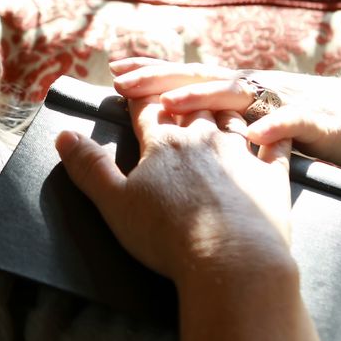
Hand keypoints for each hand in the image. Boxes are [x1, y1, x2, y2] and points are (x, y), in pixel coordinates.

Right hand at [55, 97, 317, 340]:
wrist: (231, 260)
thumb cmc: (167, 235)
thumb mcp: (114, 202)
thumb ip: (89, 167)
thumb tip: (63, 135)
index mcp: (164, 144)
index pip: (147, 108)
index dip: (136, 94)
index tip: (127, 82)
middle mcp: (204, 138)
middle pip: (189, 103)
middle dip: (177, 89)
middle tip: (170, 80)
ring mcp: (241, 154)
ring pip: (231, 114)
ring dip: (221, 103)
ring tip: (216, 97)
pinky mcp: (271, 177)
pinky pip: (277, 144)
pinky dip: (274, 131)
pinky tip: (272, 128)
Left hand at [109, 57, 340, 258]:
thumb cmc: (312, 127)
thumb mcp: (263, 120)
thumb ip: (228, 119)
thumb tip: (178, 122)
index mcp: (244, 91)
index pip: (191, 78)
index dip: (155, 74)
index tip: (116, 72)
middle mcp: (260, 90)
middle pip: (204, 78)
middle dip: (162, 78)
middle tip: (122, 79)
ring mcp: (289, 102)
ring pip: (242, 96)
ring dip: (205, 98)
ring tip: (171, 105)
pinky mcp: (321, 123)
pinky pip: (296, 123)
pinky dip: (276, 127)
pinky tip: (255, 135)